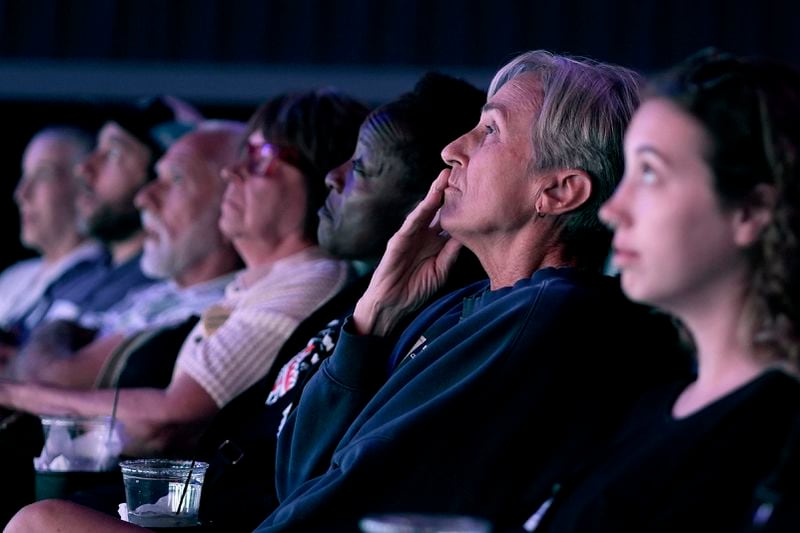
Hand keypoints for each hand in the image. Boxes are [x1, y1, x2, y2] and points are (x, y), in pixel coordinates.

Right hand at [353, 170, 462, 336]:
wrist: (392, 304)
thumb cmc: (416, 288)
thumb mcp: (442, 269)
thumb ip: (452, 252)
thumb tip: (468, 233)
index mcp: (434, 241)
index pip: (448, 219)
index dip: (460, 205)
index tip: (475, 190)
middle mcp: (423, 235)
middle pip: (437, 209)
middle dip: (447, 191)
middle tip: (460, 172)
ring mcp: (409, 236)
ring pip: (423, 211)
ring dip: (433, 194)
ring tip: (444, 178)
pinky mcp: (397, 241)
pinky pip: (410, 225)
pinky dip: (419, 212)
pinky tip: (428, 202)